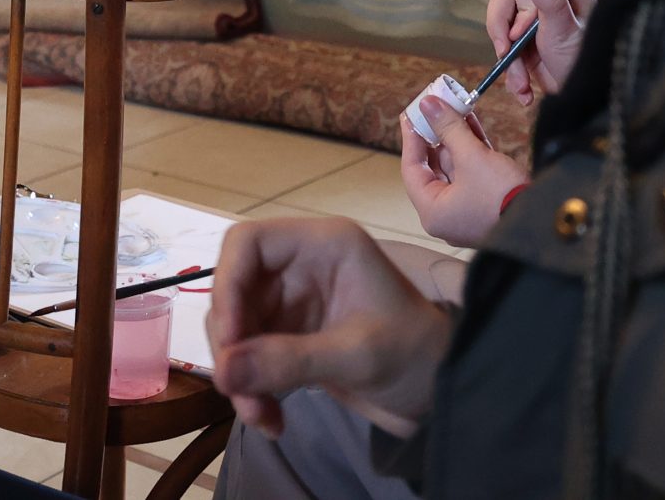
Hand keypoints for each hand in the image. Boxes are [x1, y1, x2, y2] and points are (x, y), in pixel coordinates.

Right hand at [207, 216, 453, 440]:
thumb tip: (224, 372)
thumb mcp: (357, 355)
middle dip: (232, 345)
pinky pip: (250, 357)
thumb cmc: (415, 354)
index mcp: (324, 245)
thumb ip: (290, 360)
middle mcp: (301, 266)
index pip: (249, 244)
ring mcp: (293, 302)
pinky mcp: (289, 336)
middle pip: (235, 291)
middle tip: (238, 392)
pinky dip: (252, 389)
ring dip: (239, 376)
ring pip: (237, 330)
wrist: (440, 390)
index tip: (229, 339)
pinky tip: (271, 420)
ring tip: (261, 417)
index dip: (227, 286)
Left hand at [399, 101, 529, 247]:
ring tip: (456, 108)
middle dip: (437, 134)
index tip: (411, 114)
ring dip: (456, 138)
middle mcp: (446, 215)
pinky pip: (472, 173)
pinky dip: (471, 150)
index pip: (412, 169)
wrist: (545, 219)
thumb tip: (428, 104)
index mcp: (433, 211)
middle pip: (434, 167)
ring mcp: (467, 211)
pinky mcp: (486, 204)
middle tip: (435, 108)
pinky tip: (472, 124)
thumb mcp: (471, 156)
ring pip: (455, 168)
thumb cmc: (501, 196)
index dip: (412, 138)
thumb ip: (448, 128)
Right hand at [483, 0, 597, 105]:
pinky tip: (524, 88)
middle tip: (507, 55)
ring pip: (502, 28)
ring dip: (508, 60)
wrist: (585, 99)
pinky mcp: (527, 43)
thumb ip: (549, 0)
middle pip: (505, 2)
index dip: (514, 10)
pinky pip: (504, 49)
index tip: (518, 36)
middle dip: (505, 36)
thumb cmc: (584, 62)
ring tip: (522, 84)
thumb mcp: (565, 30)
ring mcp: (536, 21)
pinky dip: (510, 71)